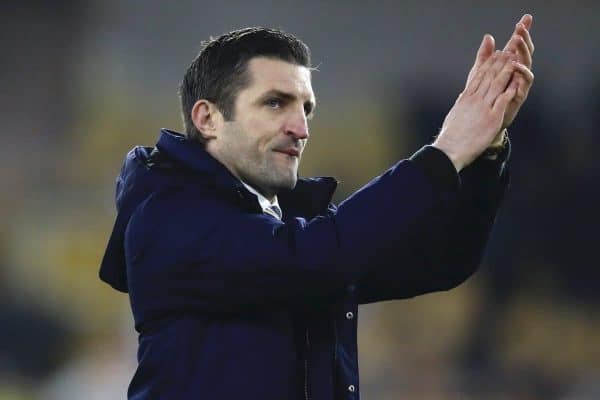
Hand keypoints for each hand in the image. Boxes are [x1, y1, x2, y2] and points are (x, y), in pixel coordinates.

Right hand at [433, 48, 532, 170]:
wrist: (451, 148)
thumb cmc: (451, 134)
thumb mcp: (455, 113)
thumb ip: (461, 103)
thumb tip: (462, 96)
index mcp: (466, 97)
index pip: (479, 76)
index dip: (489, 63)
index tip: (495, 54)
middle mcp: (475, 99)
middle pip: (489, 76)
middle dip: (499, 62)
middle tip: (508, 50)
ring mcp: (484, 108)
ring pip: (497, 84)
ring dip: (506, 71)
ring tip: (514, 60)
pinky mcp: (492, 118)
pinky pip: (503, 100)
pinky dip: (510, 90)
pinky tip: (517, 81)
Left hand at [464, 15, 533, 130]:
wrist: (484, 119)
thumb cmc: (484, 95)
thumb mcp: (481, 72)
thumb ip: (485, 55)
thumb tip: (489, 37)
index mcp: (509, 65)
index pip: (517, 45)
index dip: (522, 32)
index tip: (525, 18)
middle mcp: (517, 73)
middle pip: (525, 52)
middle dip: (523, 40)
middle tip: (520, 29)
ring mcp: (519, 84)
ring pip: (526, 65)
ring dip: (523, 54)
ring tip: (517, 44)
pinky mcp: (519, 95)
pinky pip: (524, 84)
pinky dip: (522, 75)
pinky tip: (517, 67)